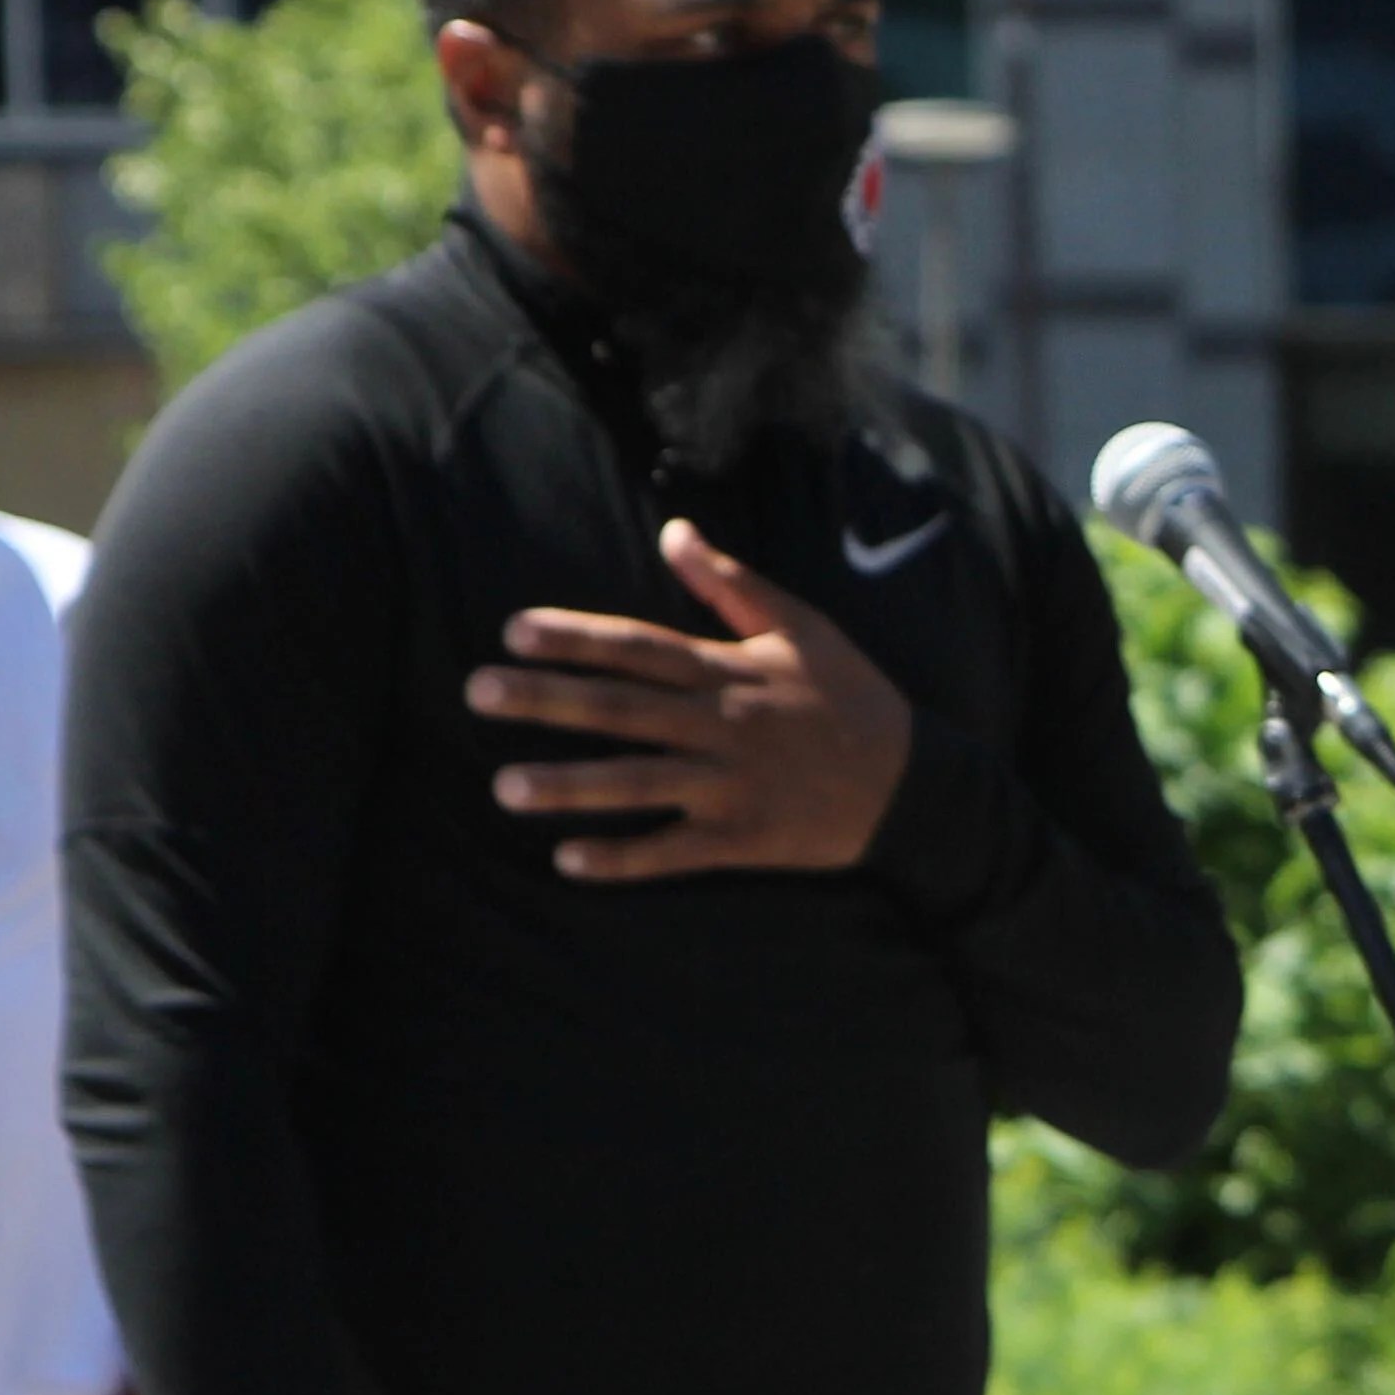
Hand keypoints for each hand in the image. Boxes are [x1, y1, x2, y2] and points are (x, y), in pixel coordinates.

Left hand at [477, 519, 914, 879]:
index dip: (575, 639)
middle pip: (623, 710)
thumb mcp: (802, 627)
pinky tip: (569, 863)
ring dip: (571, 787)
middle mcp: (724, 726)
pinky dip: (625, 859)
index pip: (639, 649)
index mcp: (731, 672)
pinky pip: (677, 852)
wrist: (918, 783)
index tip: (512, 632)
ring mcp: (734, 786)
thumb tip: (674, 530)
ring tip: (505, 789)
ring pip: (640, 784)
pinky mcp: (747, 840)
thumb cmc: (851, 697)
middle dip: (547, 702)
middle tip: (476, 695)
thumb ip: (731, 583)